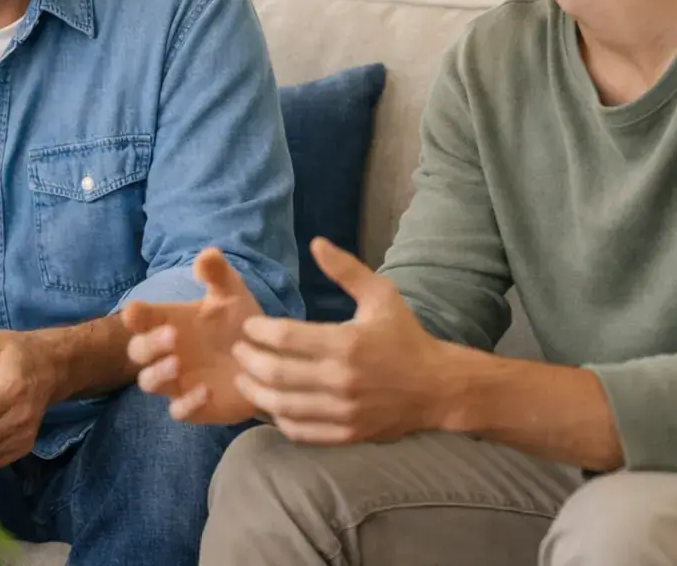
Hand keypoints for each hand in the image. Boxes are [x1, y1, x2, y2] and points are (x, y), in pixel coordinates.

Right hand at [123, 248, 263, 423]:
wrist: (270, 357)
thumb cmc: (240, 321)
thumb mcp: (232, 293)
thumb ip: (218, 274)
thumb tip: (206, 255)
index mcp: (169, 322)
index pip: (141, 319)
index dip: (134, 316)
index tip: (134, 312)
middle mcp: (167, 353)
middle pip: (138, 352)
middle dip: (148, 344)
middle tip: (172, 336)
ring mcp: (178, 381)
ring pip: (149, 383)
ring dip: (157, 373)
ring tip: (177, 363)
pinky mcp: (196, 406)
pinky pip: (179, 411)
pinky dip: (186, 404)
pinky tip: (205, 391)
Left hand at [233, 238, 448, 444]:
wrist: (438, 387)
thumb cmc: (405, 337)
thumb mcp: (381, 295)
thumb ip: (346, 270)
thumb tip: (315, 243)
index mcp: (348, 343)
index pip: (286, 337)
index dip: (258, 330)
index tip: (248, 326)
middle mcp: (342, 380)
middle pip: (276, 373)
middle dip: (248, 360)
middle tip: (238, 350)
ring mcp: (344, 411)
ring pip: (282, 405)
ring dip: (255, 391)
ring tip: (244, 377)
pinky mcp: (347, 434)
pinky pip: (300, 431)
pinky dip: (278, 418)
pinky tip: (269, 404)